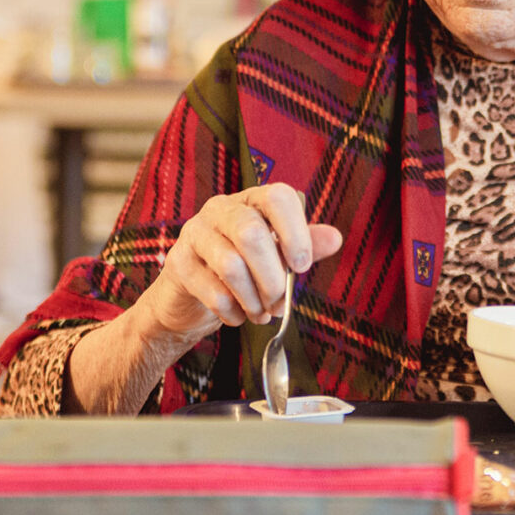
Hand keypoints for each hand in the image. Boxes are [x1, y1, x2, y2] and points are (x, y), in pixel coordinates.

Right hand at [142, 183, 342, 339]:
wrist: (191, 296)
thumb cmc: (242, 269)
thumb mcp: (276, 256)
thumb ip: (304, 245)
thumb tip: (335, 237)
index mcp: (251, 201)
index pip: (277, 197)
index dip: (295, 232)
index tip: (302, 266)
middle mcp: (220, 210)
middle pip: (251, 232)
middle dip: (272, 277)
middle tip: (281, 304)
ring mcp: (195, 234)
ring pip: (231, 264)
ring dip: (254, 299)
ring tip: (262, 314)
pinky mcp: (179, 264)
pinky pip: (212, 291)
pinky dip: (233, 312)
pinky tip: (238, 317)